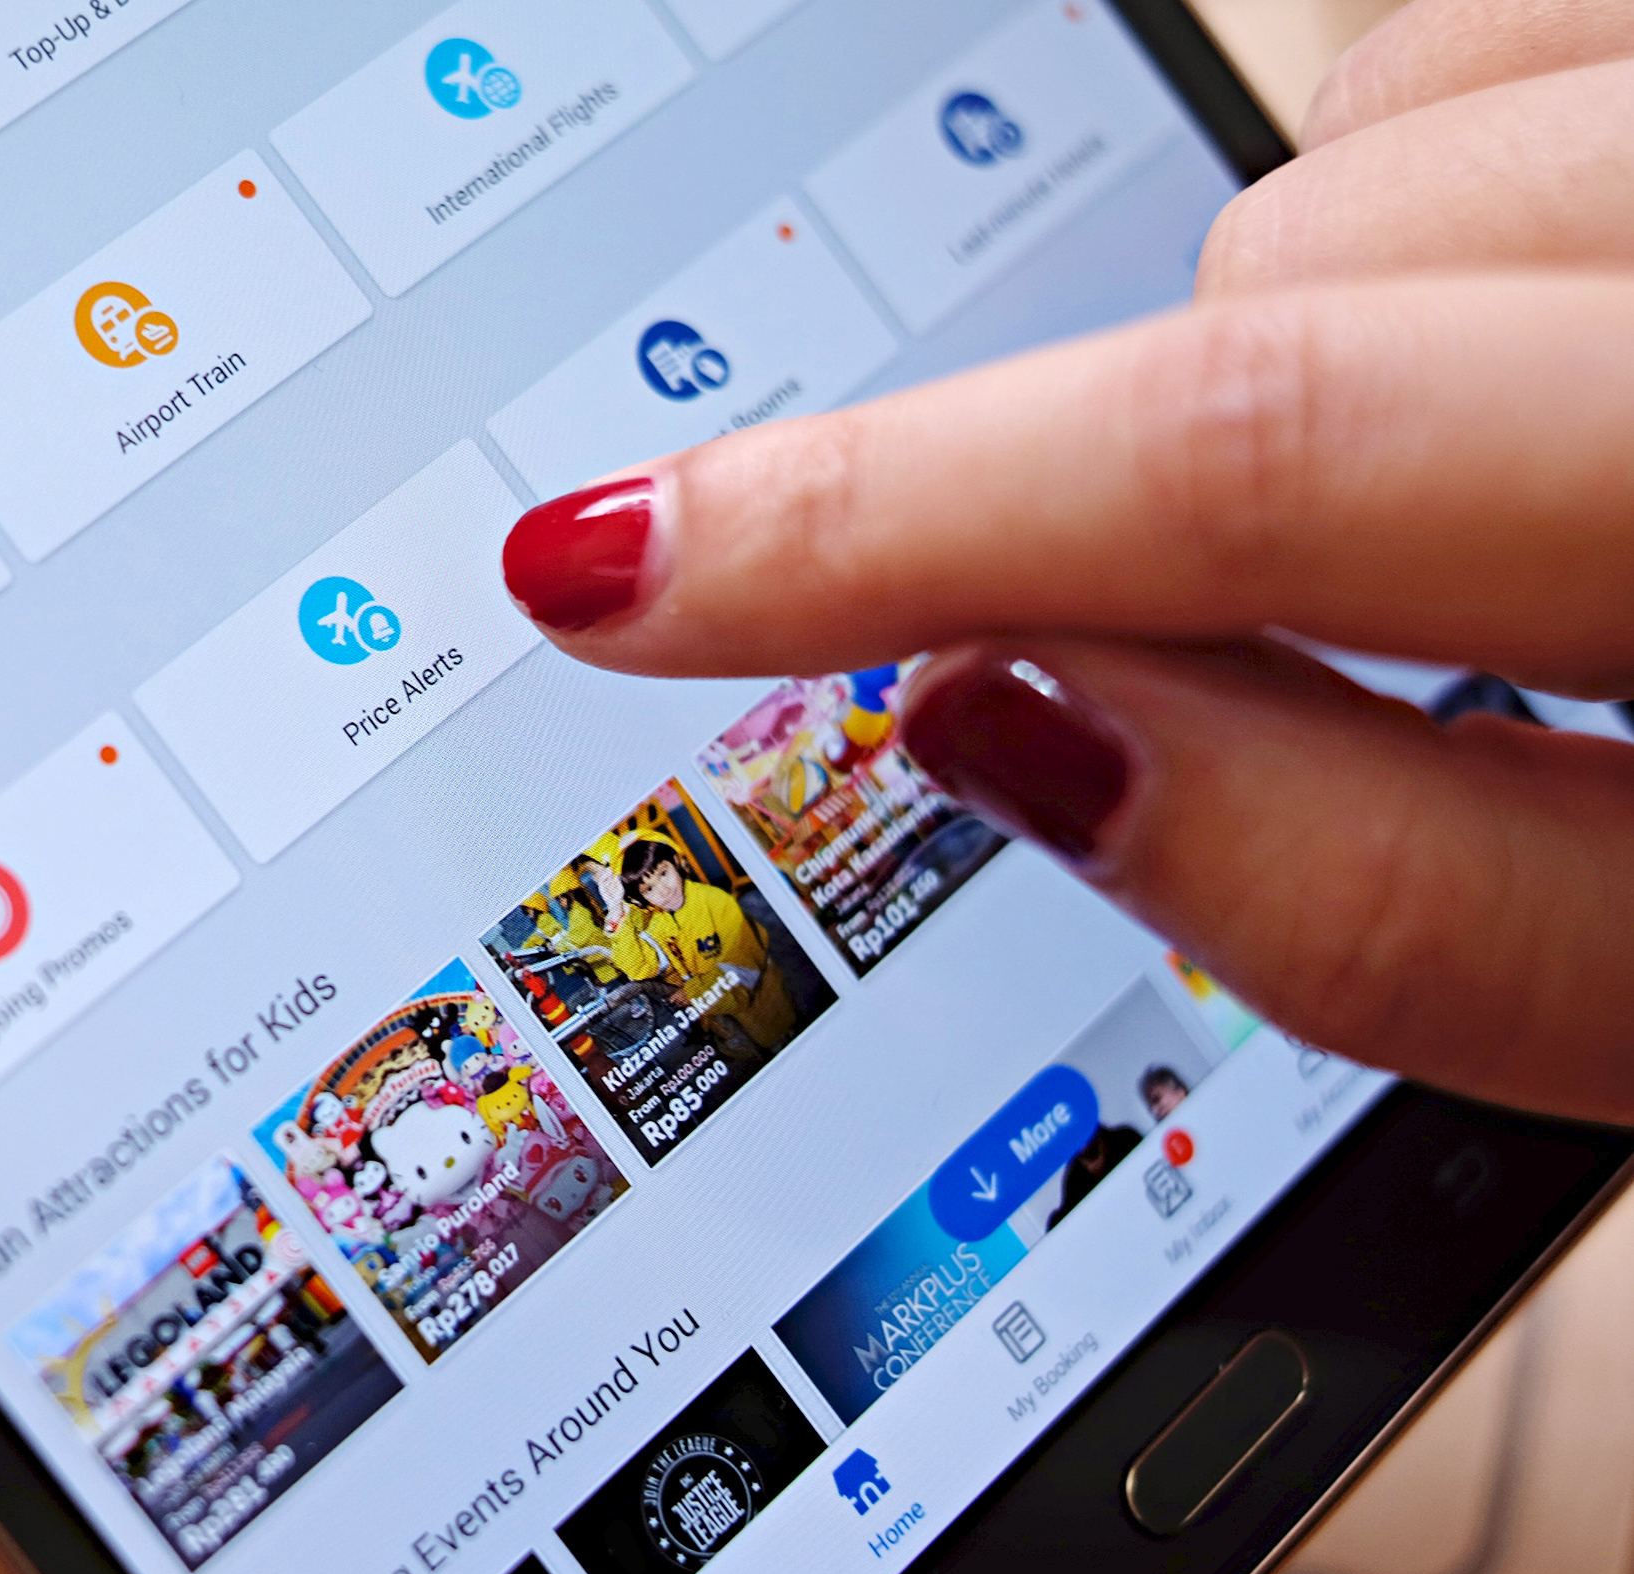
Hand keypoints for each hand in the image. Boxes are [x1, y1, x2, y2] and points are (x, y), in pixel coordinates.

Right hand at [500, 0, 1633, 1125]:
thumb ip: (1391, 906)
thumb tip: (1007, 713)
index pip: (1271, 463)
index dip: (893, 521)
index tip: (616, 568)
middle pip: (1286, 298)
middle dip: (1218, 504)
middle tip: (1339, 635)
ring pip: (1362, 155)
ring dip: (1369, 350)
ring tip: (1535, 490)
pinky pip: (1457, 39)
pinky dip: (1465, 193)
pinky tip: (1579, 321)